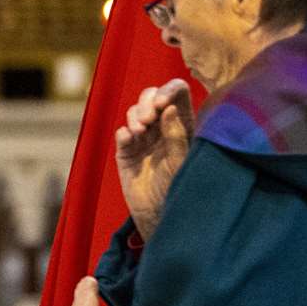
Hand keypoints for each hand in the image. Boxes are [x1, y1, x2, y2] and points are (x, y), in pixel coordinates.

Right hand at [115, 79, 193, 241]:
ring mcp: (144, 137)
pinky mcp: (127, 152)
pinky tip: (128, 138)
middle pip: (152, 96)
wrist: (161, 215)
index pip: (178, 93)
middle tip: (148, 119)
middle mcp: (164, 126)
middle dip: (147, 102)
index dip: (168, 91)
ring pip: (135, 111)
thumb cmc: (180, 188)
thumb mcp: (181, 162)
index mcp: (185, 123)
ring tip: (139, 131)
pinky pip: (122, 133)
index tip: (161, 104)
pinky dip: (123, 132)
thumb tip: (170, 108)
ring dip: (135, 115)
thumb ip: (177, 135)